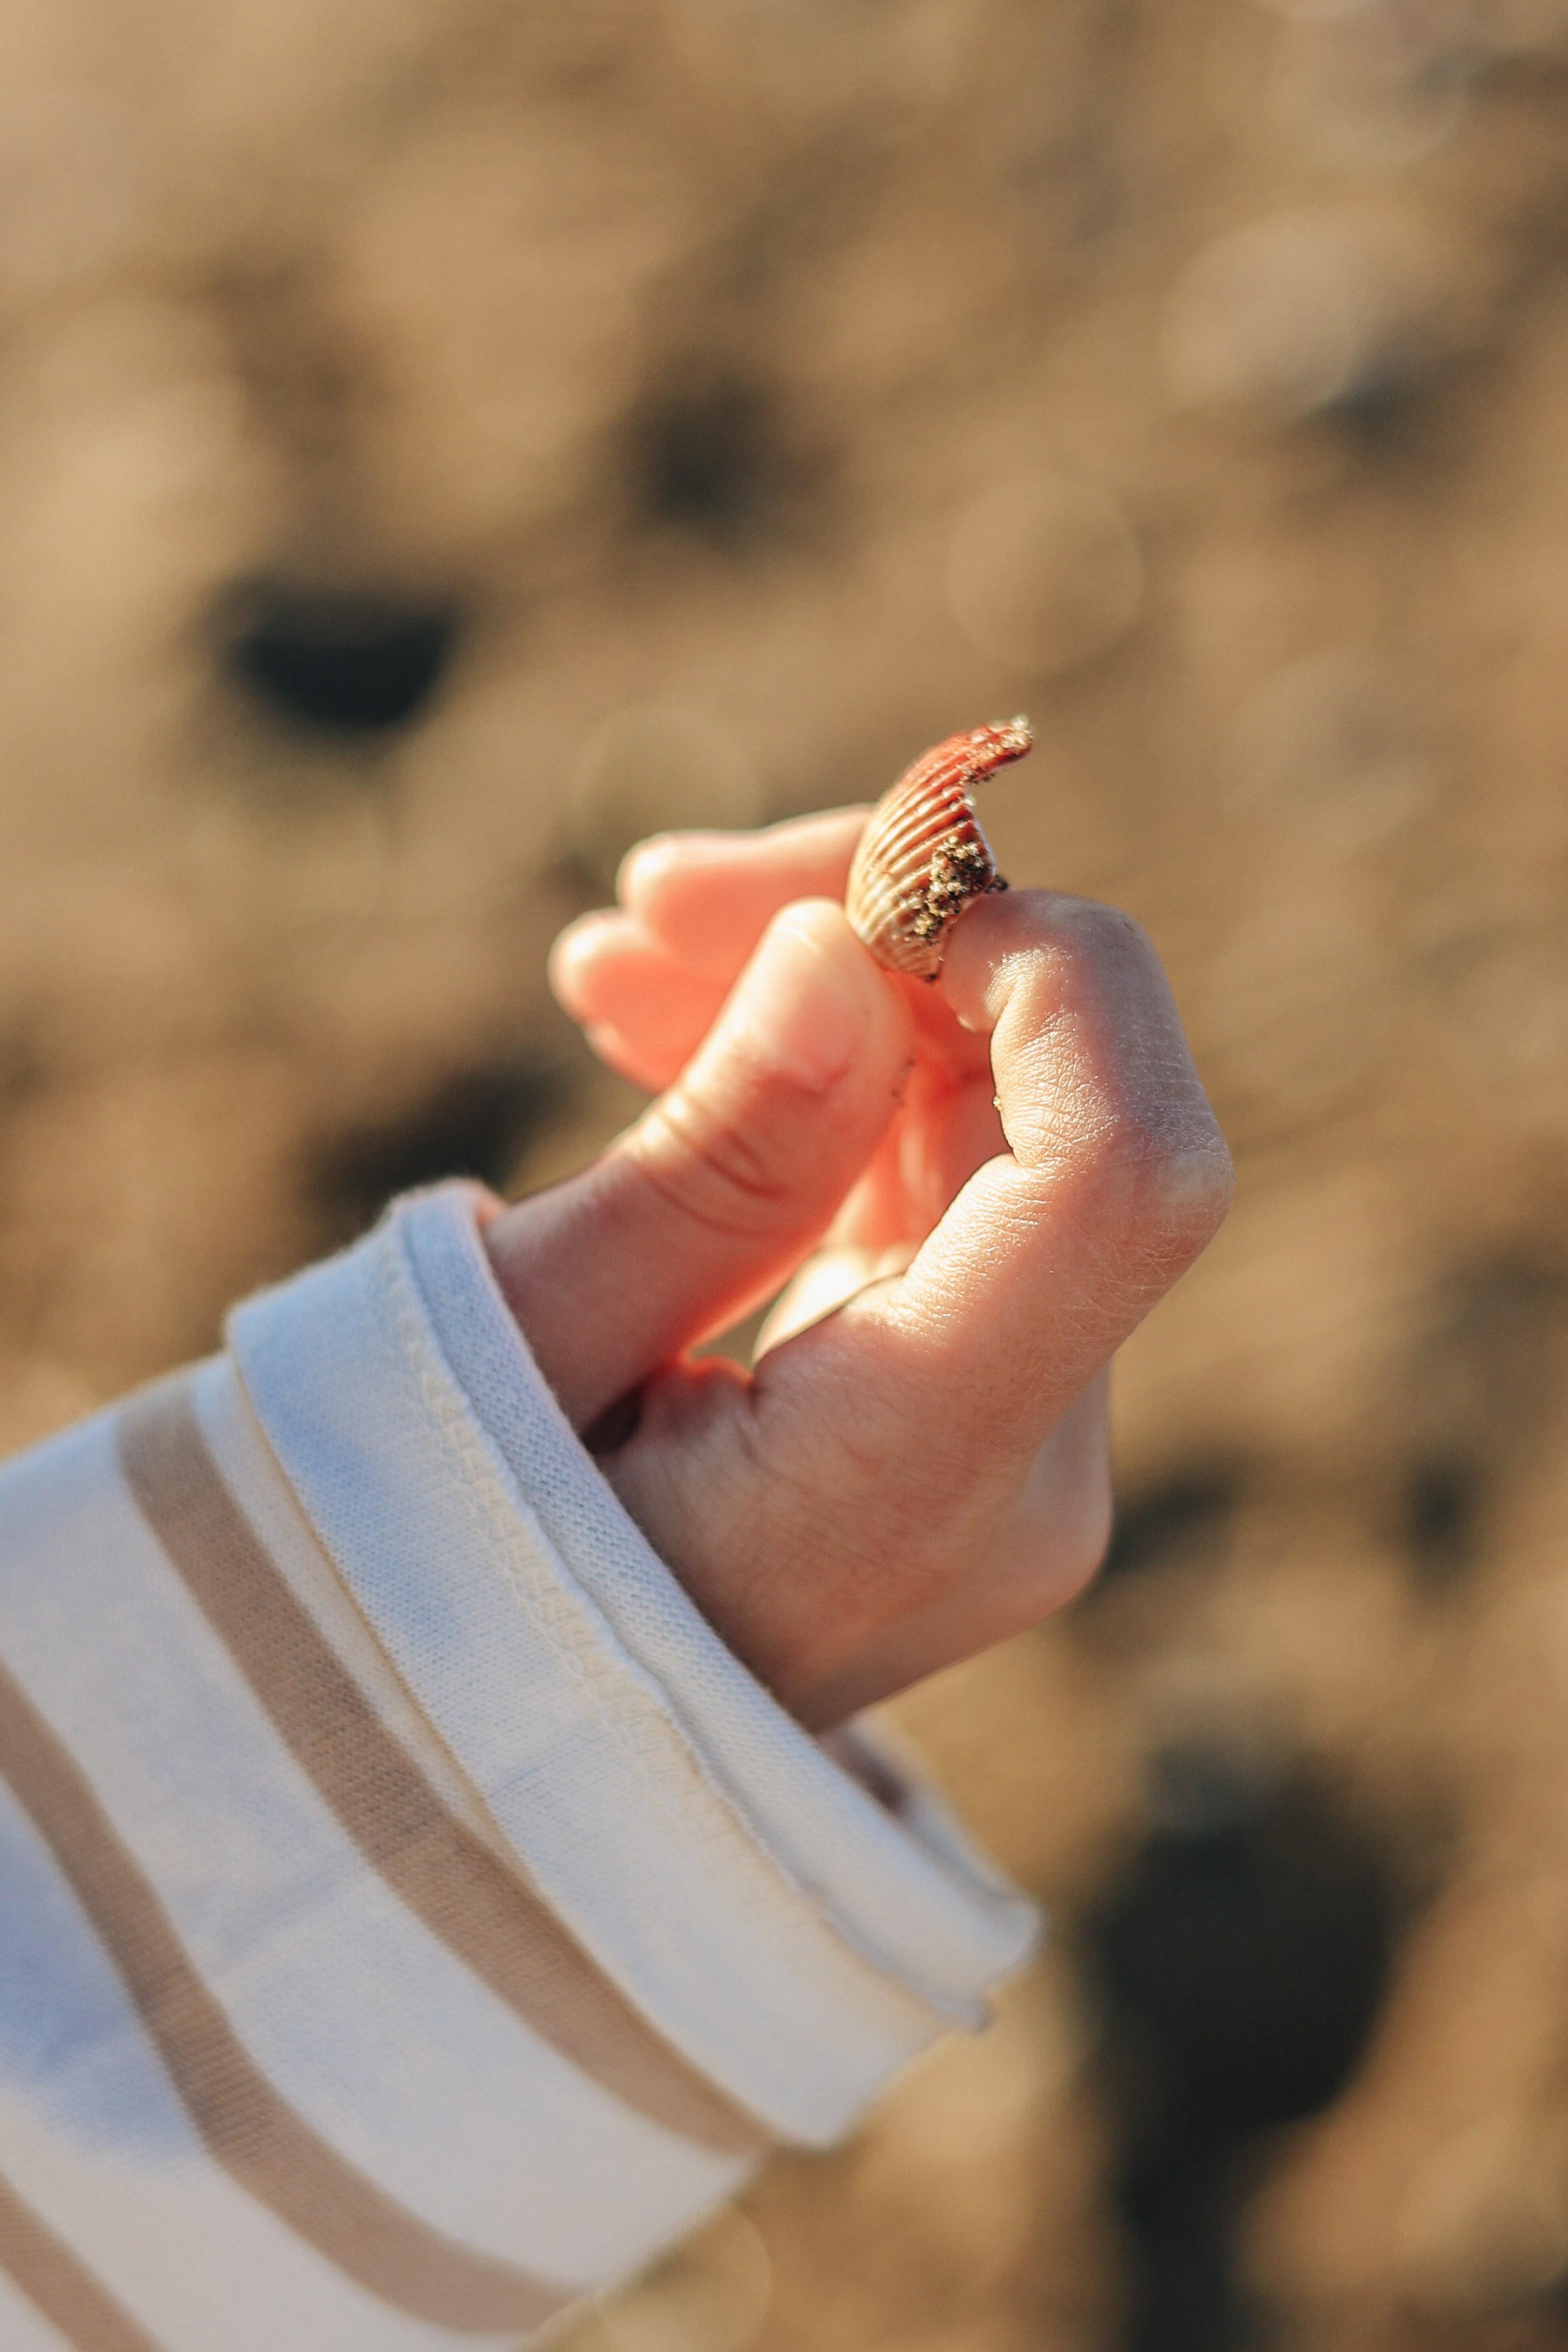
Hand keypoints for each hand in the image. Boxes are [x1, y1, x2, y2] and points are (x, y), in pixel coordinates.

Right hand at [483, 809, 1231, 1728]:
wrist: (462, 1768)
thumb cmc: (430, 1581)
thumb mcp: (515, 1359)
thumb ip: (708, 1162)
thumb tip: (852, 955)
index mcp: (917, 1482)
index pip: (1125, 1175)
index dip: (1038, 972)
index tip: (834, 895)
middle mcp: (1022, 1471)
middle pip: (1065, 1113)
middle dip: (881, 952)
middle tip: (645, 901)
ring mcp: (1008, 1447)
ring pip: (1004, 1129)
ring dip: (836, 1004)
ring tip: (614, 967)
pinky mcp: (961, 1410)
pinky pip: (942, 1192)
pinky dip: (826, 1095)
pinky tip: (668, 1040)